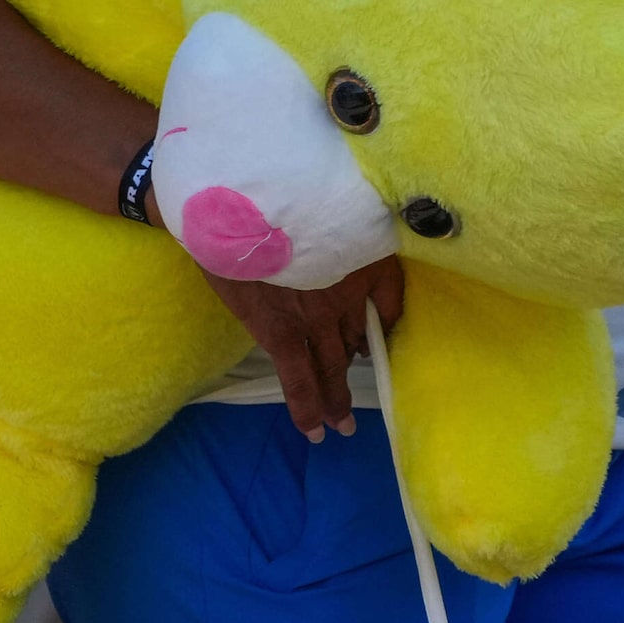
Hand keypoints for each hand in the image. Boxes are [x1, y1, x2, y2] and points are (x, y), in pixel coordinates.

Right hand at [143, 179, 404, 438]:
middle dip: (363, 362)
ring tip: (342, 423)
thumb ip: (343, 229)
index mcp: (365, 257)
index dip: (386, 320)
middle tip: (365, 383)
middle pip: (361, 337)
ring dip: (338, 396)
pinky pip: (300, 379)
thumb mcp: (328, 204)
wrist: (234, 201)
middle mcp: (349, 291)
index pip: (389, 299)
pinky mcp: (282, 333)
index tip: (378, 332)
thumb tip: (340, 248)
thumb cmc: (277, 192)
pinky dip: (309, 406)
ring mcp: (317, 317)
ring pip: (335, 365)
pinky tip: (315, 430)